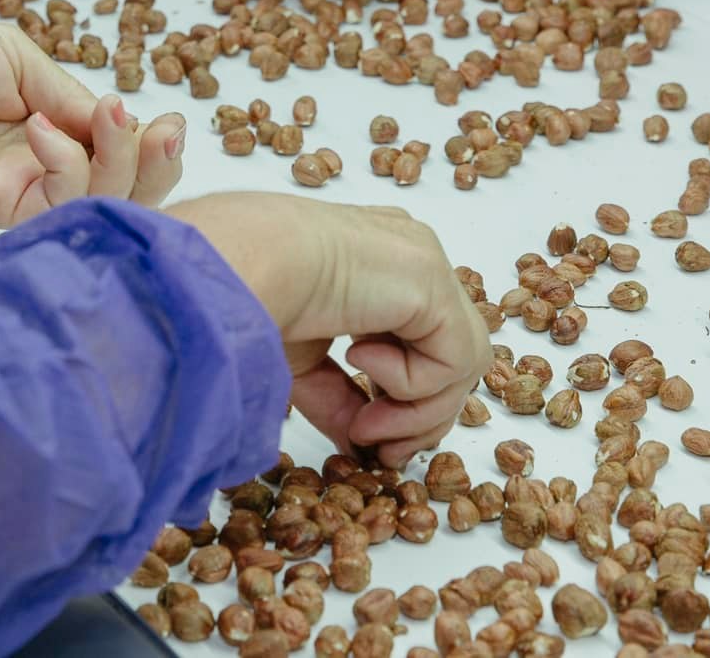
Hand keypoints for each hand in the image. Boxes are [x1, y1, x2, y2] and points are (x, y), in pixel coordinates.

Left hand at [0, 19, 184, 225]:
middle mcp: (46, 168)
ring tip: (109, 116)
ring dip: (121, 160)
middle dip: (158, 167)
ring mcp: (25, 192)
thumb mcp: (22, 61)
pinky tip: (44, 132)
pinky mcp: (1, 211)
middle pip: (126, 192)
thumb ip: (71, 95)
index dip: (151, 145)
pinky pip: (60, 206)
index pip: (121, 155)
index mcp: (55, 130)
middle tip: (165, 130)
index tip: (170, 121)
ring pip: (103, 204)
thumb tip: (119, 122)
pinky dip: (69, 168)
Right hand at [167, 194, 488, 466]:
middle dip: (419, 416)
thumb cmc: (254, 291)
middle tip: (380, 452)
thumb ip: (340, 399)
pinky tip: (359, 360)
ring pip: (462, 363)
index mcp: (379, 265)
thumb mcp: (303, 361)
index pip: (421, 340)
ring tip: (364, 424)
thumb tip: (360, 448)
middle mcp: (411, 257)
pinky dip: (411, 384)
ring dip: (416, 411)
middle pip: (450, 355)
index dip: (403, 398)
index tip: (369, 440)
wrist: (248, 261)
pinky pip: (454, 359)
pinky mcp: (434, 283)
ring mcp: (428, 265)